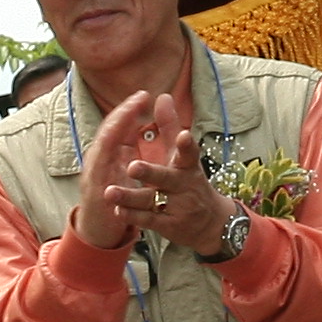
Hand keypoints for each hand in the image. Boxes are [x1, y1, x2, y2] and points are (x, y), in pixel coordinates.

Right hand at [68, 91, 178, 252]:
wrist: (98, 230)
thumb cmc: (112, 196)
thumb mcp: (121, 166)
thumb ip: (126, 144)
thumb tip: (133, 119)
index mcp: (106, 154)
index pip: (116, 126)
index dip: (127, 110)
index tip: (143, 95)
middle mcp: (96, 161)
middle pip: (107, 132)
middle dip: (121, 114)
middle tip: (138, 99)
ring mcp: (93, 178)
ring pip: (100, 150)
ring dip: (112, 133)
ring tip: (126, 117)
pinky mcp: (95, 196)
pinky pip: (100, 177)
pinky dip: (107, 165)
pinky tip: (120, 154)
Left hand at [121, 119, 238, 261]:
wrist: (210, 224)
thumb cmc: (190, 182)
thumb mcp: (183, 157)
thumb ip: (170, 127)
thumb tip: (161, 96)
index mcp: (188, 167)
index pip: (189, 154)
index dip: (186, 145)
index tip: (184, 135)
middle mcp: (184, 186)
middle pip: (167, 178)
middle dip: (151, 173)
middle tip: (133, 166)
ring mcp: (177, 208)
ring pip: (151, 201)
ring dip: (130, 197)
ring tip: (110, 191)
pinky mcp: (169, 226)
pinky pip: (149, 220)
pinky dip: (133, 216)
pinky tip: (117, 210)